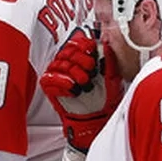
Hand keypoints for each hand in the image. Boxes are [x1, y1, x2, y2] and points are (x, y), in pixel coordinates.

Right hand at [40, 28, 123, 152]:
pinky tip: (74, 90)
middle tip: (90, 71)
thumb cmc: (105, 100)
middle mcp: (69, 64)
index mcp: (84, 58)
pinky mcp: (49, 86)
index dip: (83, 44)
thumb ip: (109, 59)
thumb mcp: (112, 77)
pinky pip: (50, 78)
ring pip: (58, 64)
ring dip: (74, 74)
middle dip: (80, 60)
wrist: (96, 119)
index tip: (91, 50)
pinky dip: (63, 84)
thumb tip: (106, 44)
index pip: (76, 41)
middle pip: (66, 50)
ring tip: (84, 84)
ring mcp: (57, 74)